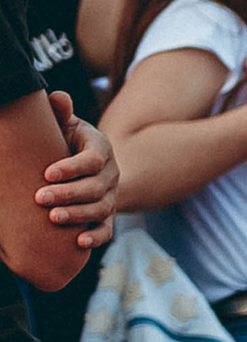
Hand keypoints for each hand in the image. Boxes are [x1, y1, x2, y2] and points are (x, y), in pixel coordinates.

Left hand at [37, 94, 118, 249]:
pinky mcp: (107, 216)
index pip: (93, 160)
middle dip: (68, 194)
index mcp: (101, 149)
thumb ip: (61, 112)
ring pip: (100, 210)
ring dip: (77, 215)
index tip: (47, 173)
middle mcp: (111, 174)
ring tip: (53, 218)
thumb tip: (57, 98)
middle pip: (95, 188)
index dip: (72, 168)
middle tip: (40, 198)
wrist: (84, 165)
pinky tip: (77, 243)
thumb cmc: (67, 141)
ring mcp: (111, 197)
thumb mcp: (66, 125)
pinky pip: (107, 230)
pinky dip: (95, 238)